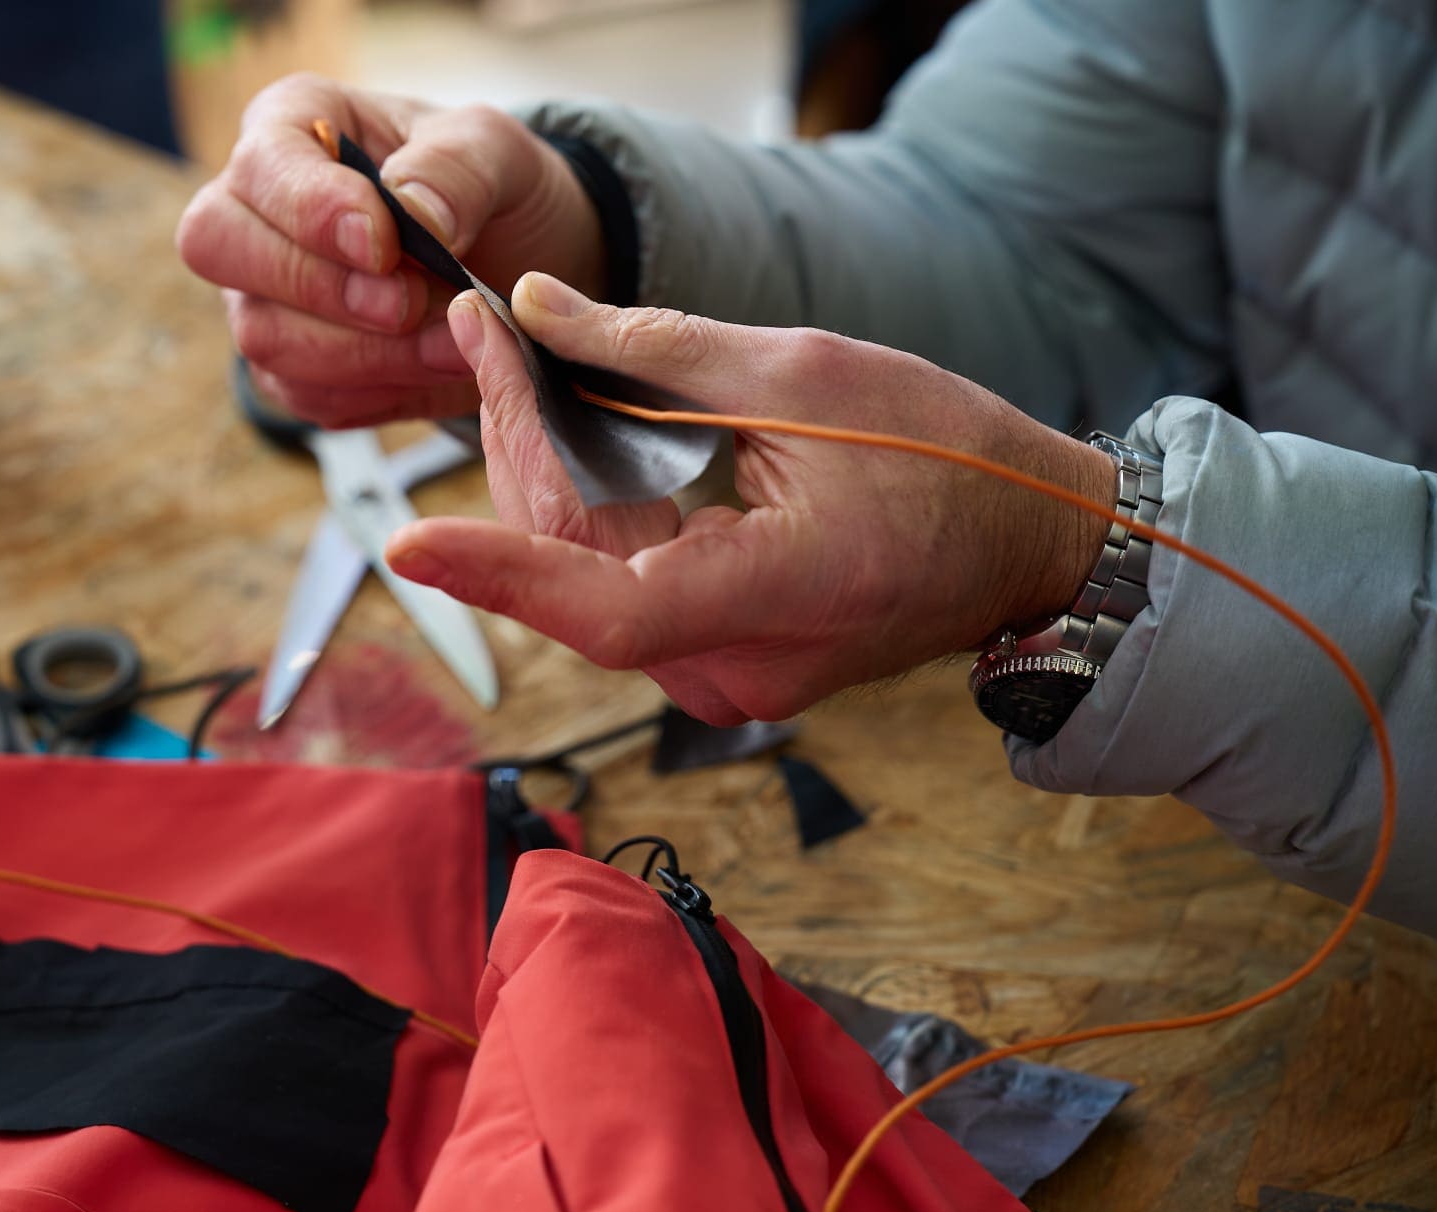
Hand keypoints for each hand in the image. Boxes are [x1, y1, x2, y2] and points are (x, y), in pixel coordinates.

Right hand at [176, 75, 603, 427]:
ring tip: (455, 342)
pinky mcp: (290, 368)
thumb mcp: (496, 150)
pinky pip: (307, 395)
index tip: (382, 245)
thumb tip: (413, 215)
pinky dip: (379, 392)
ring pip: (264, 336)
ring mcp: (261, 294)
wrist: (513, 263)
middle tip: (408, 304)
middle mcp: (253, 209)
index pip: (258, 165)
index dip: (309, 210)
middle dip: (320, 287)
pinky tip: (437, 367)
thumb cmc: (487, 186)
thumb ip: (456, 169)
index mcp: (291, 125)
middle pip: (216, 247)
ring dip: (367, 354)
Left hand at [384, 274, 1115, 723]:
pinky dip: (589, 511)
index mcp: (777, 596)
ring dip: (544, 477)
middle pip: (576, 574)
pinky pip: (623, 586)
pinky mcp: (721, 660)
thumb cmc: (945, 456)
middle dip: (514, 455)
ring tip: (509, 367)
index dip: (503, 576)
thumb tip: (535, 311)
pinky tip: (562, 432)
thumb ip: (652, 351)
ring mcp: (726, 676)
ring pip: (588, 580)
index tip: (411, 545)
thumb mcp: (801, 372)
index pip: (607, 610)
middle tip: (481, 344)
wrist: (1025, 541)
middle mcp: (736, 666)